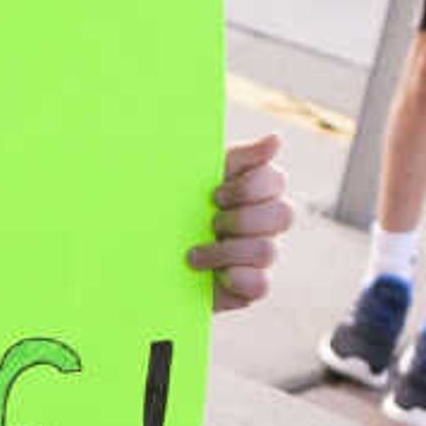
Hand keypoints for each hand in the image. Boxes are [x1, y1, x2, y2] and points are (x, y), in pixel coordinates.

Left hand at [189, 133, 290, 311]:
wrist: (142, 252)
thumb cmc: (173, 206)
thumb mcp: (197, 176)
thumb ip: (238, 157)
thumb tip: (276, 139)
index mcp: (255, 188)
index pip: (275, 181)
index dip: (248, 188)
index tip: (215, 194)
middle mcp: (265, 221)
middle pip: (283, 215)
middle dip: (240, 219)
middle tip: (210, 221)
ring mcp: (260, 255)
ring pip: (267, 251)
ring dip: (227, 251)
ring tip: (193, 255)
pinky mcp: (250, 286)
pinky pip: (262, 285)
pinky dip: (236, 278)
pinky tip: (213, 276)